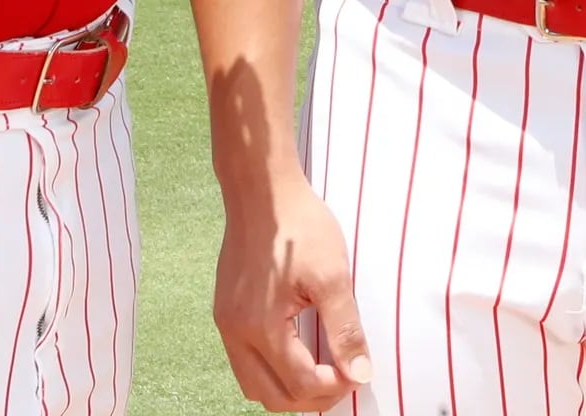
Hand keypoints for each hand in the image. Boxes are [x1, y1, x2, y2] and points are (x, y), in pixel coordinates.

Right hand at [213, 174, 372, 411]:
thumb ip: (345, 329)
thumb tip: (360, 372)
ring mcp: (226, 322)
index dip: (334, 387)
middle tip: (342, 380)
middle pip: (270, 396)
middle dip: (310, 398)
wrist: (262, 189)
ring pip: (253, 382)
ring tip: (322, 371)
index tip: (358, 372)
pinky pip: (244, 359)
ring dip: (287, 387)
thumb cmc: (298, 225)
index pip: (300, 384)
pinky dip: (271, 367)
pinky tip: (298, 349)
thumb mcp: (332, 275)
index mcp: (260, 327)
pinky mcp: (225, 309)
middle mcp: (235, 331)